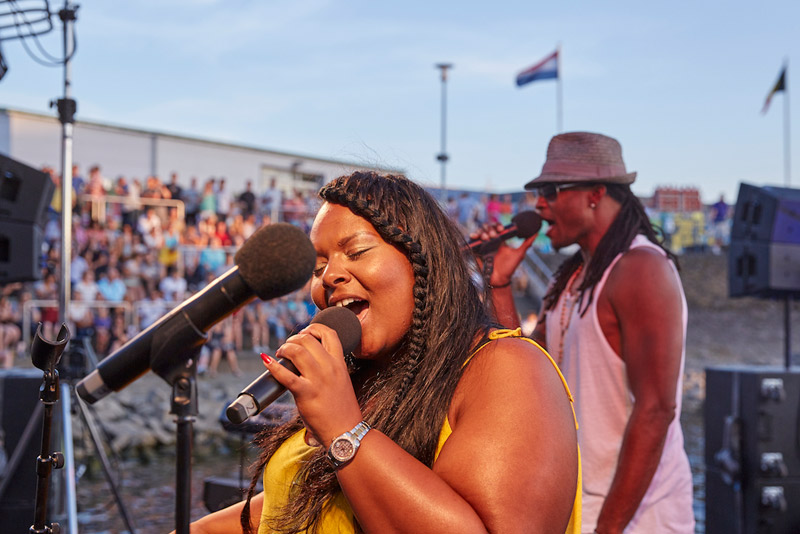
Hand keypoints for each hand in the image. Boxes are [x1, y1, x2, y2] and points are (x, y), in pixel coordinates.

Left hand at [262, 322, 362, 445]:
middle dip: (294, 338)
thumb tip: (308, 365)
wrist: (347, 431)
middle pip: (308, 339)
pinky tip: (266, 361)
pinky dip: (273, 366)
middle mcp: (330, 367)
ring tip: (279, 353)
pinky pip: (286, 375)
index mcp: (339, 363)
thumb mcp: (341, 382)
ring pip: (298, 351)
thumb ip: (328, 371)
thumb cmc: (342, 411)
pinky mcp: (307, 393)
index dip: (314, 328)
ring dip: (285, 348)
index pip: (329, 333)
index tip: (304, 332)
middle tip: (286, 347)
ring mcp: (319, 380)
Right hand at [469, 223, 536, 286]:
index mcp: (500, 241)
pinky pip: (472, 241)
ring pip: (480, 232)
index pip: (497, 227)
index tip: (501, 229)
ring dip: (483, 232)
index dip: (498, 225)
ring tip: (486, 238)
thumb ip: (527, 243)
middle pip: (488, 228)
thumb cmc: (509, 268)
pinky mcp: (476, 251)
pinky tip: (475, 236)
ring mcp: (483, 246)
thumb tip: (537, 232)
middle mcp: (491, 241)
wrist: (499, 280)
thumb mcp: (519, 254)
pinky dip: (473, 236)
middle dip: (490, 228)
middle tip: (494, 235)